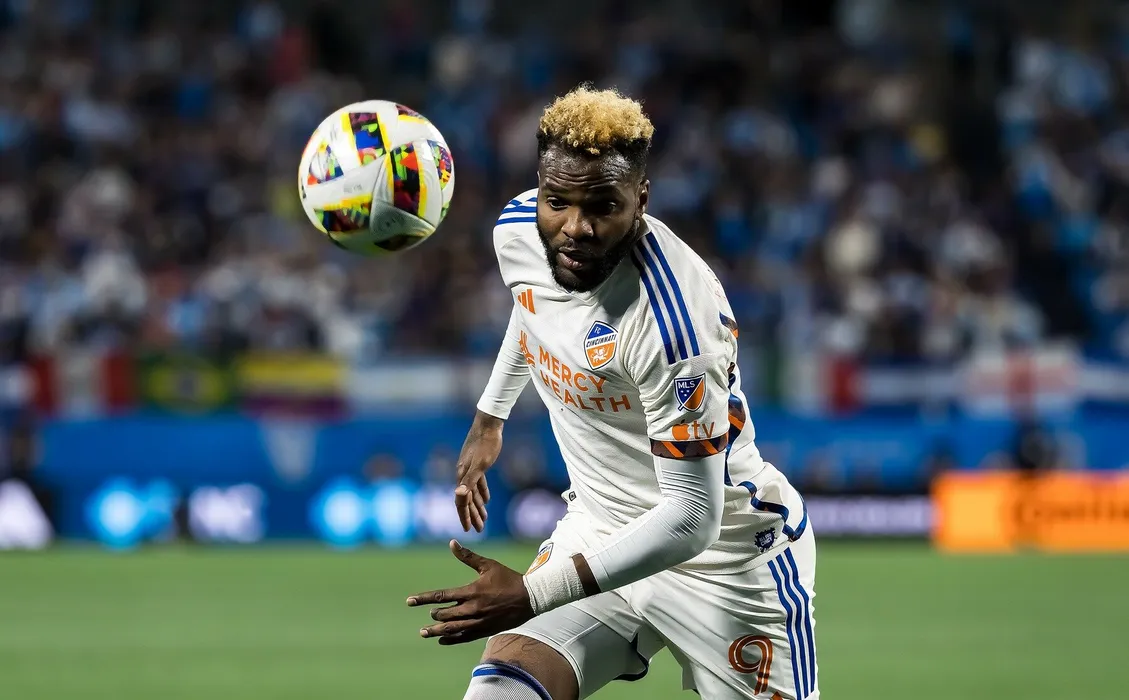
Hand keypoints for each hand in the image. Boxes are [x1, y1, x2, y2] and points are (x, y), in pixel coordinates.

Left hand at [407, 540, 534, 645]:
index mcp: (472, 591)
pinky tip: (442, 640)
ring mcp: (478, 621)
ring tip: (424, 632)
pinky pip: (464, 637)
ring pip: (452, 628)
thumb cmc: (508, 579)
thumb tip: (452, 543)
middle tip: (428, 612)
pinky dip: (451, 639)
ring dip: (436, 631)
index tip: (410, 601)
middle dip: (433, 614)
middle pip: (445, 614)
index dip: (424, 598)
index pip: (442, 596)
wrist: (529, 598)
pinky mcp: (484, 630)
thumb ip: (468, 556)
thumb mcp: (488, 565)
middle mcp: (473, 608)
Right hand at [455, 412, 503, 531]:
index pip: (462, 501)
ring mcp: (469, 468)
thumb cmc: (486, 444)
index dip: (465, 516)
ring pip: (473, 492)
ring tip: (484, 519)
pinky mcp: (477, 463)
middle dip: (472, 515)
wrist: (489, 424)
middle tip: (479, 530)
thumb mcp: (480, 464)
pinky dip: (482, 493)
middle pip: (466, 499)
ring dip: (478, 506)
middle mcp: (463, 473)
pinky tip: (487, 500)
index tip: (468, 530)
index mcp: (462, 475)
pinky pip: (478, 483)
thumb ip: (470, 480)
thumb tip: (458, 494)